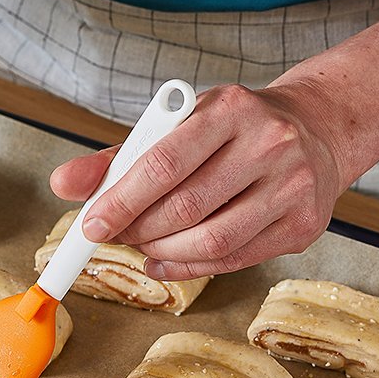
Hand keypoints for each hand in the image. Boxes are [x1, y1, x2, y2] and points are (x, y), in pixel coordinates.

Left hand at [50, 81, 349, 279]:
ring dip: (162, 252)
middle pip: (185, 208)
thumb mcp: (178, 125)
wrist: (315, 129)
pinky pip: (234, 260)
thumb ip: (119, 156)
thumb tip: (63, 184)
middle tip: (115, 234)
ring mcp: (293, 186)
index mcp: (231, 108)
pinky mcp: (304, 225)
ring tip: (142, 245)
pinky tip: (165, 260)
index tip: (90, 225)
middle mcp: (269, 144)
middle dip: (138, 230)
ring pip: (211, 241)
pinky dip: (188, 269)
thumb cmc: (233, 130)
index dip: (121, 200)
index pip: (164, 162)